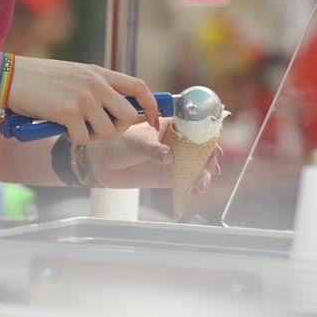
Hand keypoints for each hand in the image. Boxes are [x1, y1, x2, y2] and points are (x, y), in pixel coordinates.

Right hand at [7, 56, 158, 143]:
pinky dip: (71, 139)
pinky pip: (82, 138)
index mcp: (100, 73)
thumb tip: (121, 108)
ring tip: (75, 128)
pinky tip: (60, 127)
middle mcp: (97, 84)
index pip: (139, 88)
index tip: (152, 120)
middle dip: (117, 130)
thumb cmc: (40, 80)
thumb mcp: (77, 76)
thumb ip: (98, 87)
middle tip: (98, 130)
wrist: (11, 78)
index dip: (151, 106)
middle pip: (129, 116)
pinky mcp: (69, 112)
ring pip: (108, 132)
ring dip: (92, 137)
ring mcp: (84, 98)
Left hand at [86, 119, 222, 194]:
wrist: (103, 162)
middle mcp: (176, 143)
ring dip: (204, 174)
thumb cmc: (119, 143)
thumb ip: (154, 150)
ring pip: (196, 167)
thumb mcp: (137, 143)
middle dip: (209, 157)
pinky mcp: (168, 177)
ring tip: (201, 182)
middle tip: (212, 165)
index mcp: (170, 127)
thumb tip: (168, 157)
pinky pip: (186, 181)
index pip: (194, 128)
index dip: (207, 136)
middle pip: (200, 149)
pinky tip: (196, 190)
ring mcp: (173, 161)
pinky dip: (193, 186)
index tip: (213, 144)